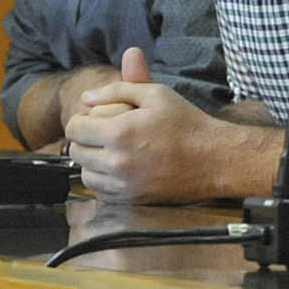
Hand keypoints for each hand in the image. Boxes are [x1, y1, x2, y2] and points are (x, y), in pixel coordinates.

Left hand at [68, 48, 238, 202]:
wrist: (214, 159)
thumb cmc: (187, 124)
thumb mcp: (156, 94)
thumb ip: (117, 89)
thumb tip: (86, 97)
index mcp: (119, 132)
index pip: (74, 128)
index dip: (82, 119)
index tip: (96, 118)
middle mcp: (116, 162)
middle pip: (76, 151)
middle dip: (87, 139)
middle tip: (108, 133)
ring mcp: (122, 184)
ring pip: (85, 173)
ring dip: (94, 161)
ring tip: (116, 151)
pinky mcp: (129, 199)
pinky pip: (100, 190)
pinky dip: (105, 179)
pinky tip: (124, 167)